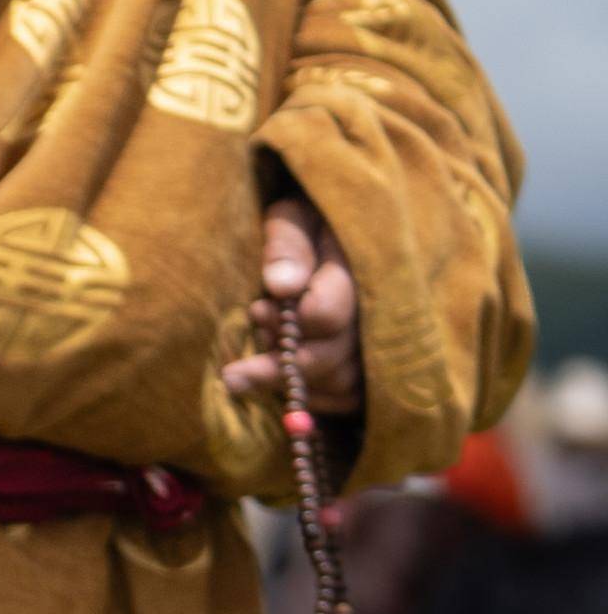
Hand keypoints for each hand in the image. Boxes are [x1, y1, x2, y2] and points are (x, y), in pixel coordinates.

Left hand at [223, 198, 361, 415]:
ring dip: (292, 380)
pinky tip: (286, 383)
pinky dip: (313, 398)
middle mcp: (379, 309)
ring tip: (261, 356)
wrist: (334, 230)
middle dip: (276, 368)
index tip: (257, 310)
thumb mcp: (290, 215)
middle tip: (232, 376)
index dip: (286, 321)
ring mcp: (381, 340)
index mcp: (359, 269)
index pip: (326, 314)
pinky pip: (348, 398)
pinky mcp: (374, 365)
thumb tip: (282, 284)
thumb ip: (286, 244)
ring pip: (339, 383)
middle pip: (332, 358)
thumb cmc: (305, 220)